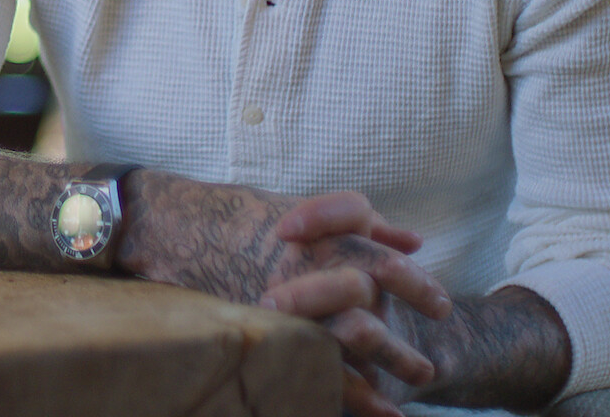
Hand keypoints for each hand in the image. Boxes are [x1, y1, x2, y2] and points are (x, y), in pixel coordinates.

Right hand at [116, 176, 448, 414]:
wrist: (169, 230)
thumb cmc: (234, 219)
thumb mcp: (300, 211)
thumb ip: (358, 224)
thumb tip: (410, 241)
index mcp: (317, 232)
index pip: (376, 249)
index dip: (412, 277)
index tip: (439, 303)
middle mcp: (307, 261)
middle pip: (375, 282)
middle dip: (411, 308)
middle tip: (437, 339)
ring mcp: (288, 296)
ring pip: (351, 330)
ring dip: (392, 357)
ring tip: (421, 380)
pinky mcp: (268, 325)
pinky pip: (316, 365)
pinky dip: (350, 392)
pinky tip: (379, 411)